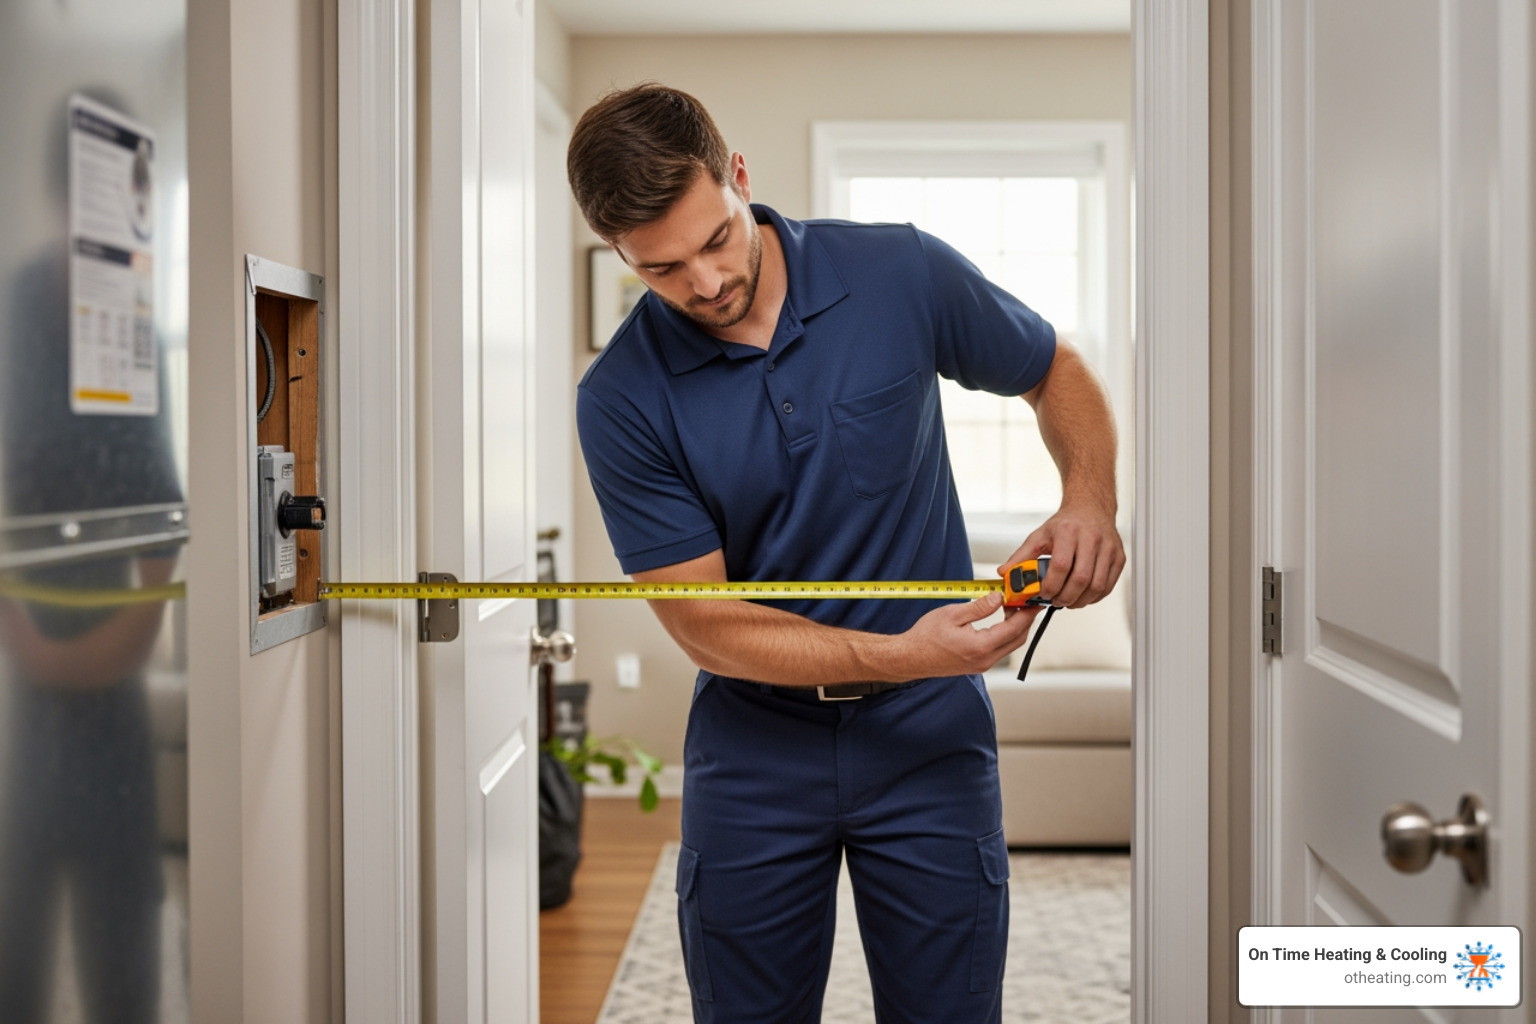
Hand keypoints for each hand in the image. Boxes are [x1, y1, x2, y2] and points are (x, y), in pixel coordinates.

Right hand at [890, 592, 1042, 678]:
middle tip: (1025, 601)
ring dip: (1015, 626)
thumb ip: (979, 606)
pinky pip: (1000, 649)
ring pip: (1010, 645)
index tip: (1034, 600)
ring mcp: (982, 664)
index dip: (1027, 613)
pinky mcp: (978, 664)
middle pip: (1018, 639)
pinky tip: (999, 620)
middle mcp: (986, 659)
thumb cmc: (926, 636)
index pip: (1014, 628)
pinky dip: (1005, 634)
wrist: (910, 657)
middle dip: (1025, 619)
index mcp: (981, 646)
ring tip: (1011, 606)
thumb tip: (999, 597)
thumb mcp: (952, 614)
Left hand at [998, 503, 1123, 608]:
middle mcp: (1092, 538)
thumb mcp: (1040, 535)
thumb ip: (1022, 556)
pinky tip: (1083, 596)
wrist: (1091, 509)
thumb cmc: (1065, 524)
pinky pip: (1108, 585)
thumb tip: (1005, 573)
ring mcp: (1108, 548)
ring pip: (1097, 585)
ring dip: (1081, 600)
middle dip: (1066, 597)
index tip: (1044, 594)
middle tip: (1056, 601)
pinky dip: (1095, 597)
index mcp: (1069, 531)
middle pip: (1081, 578)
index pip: (1061, 565)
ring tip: (1068, 601)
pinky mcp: (1119, 557)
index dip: (1052, 585)